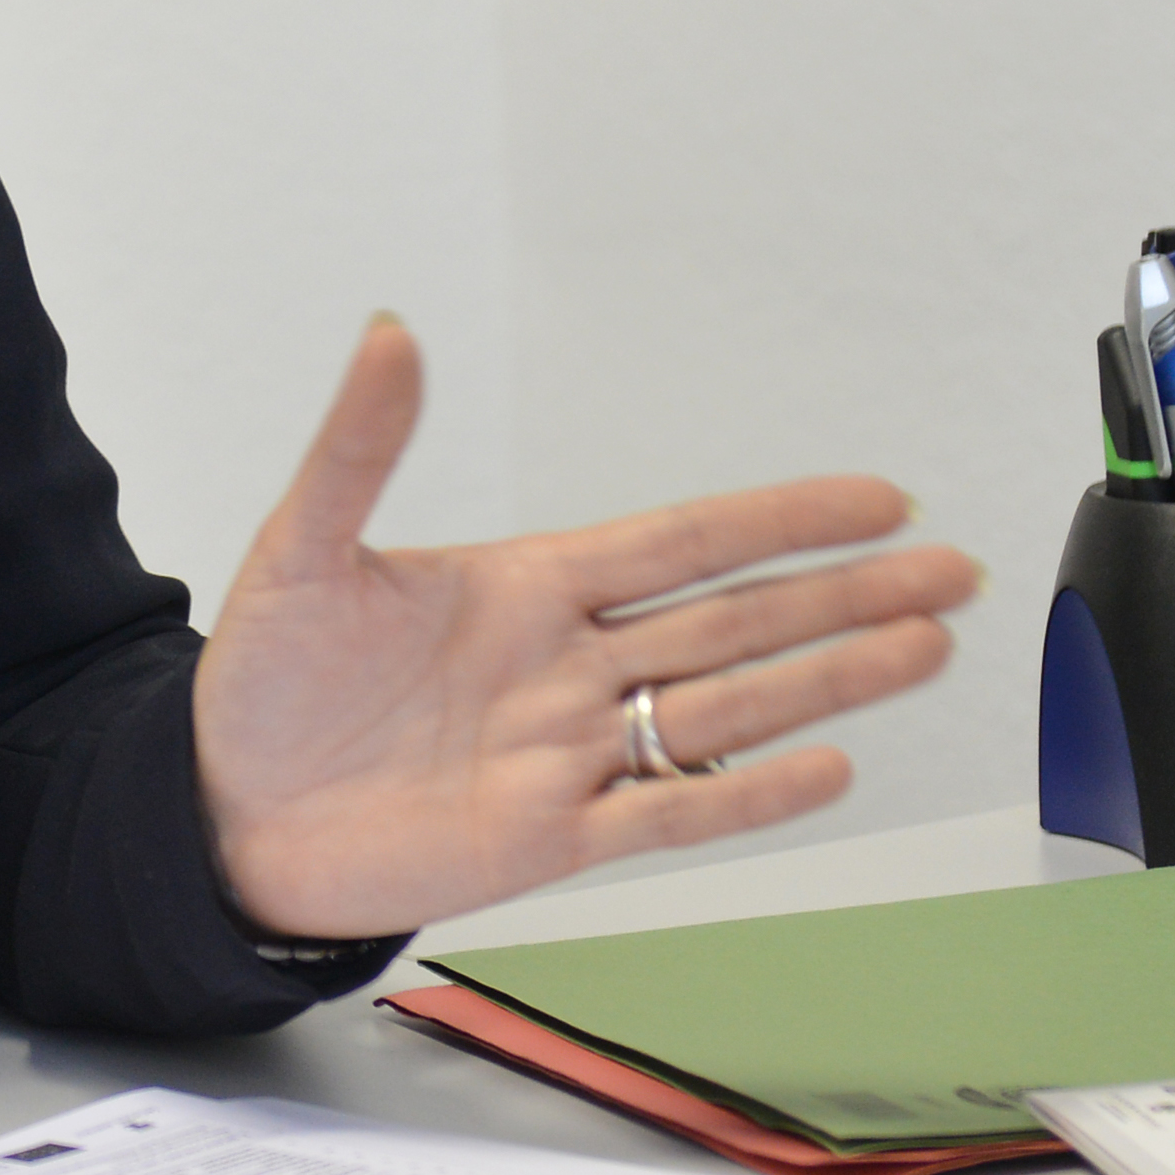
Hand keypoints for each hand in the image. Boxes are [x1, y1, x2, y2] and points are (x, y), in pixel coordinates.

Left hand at [189, 318, 977, 939]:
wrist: (220, 815)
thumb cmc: (260, 688)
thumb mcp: (299, 551)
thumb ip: (357, 447)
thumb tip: (387, 334)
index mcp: (526, 587)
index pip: (685, 541)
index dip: (783, 518)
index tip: (879, 500)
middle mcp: (568, 667)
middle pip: (738, 621)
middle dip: (848, 596)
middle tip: (953, 573)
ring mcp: (569, 754)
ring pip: (727, 708)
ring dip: (829, 681)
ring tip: (925, 649)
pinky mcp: (550, 839)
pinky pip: (667, 813)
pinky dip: (748, 794)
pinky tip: (827, 767)